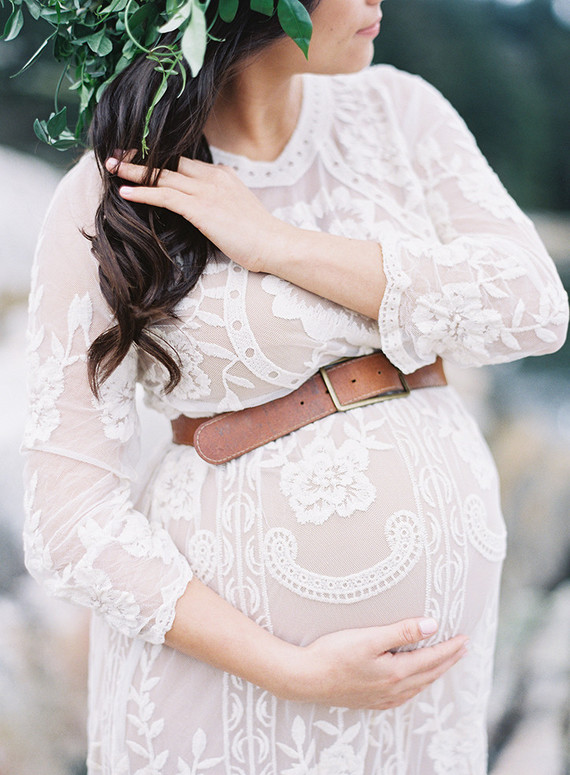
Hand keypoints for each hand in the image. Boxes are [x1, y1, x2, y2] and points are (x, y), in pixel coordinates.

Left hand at [105, 155, 286, 271]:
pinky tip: (124, 191)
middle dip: (142, 158)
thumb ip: (218, 205)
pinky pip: (164, 195)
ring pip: (162, 175)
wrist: (274, 244)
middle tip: (118, 154)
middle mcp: (213, 177)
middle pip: (170, 162)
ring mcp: (206, 190)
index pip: (185, 162)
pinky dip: (142, 192)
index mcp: (222, 175)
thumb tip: (202, 214)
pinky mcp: (200, 208)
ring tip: (112, 167)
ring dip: (134, 171)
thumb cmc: (259, 237)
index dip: (161, 161)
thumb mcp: (237, 212)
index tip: (141, 158)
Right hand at [278, 618, 467, 709]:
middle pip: (429, 674)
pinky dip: (416, 686)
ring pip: (418, 686)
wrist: (305, 678)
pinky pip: (403, 695)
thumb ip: (402, 632)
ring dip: (434, 673)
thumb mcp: (369, 638)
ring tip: (444, 663)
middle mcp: (393, 689)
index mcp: (396, 672)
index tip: (465, 638)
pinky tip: (413, 683)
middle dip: (448, 661)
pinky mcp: (370, 701)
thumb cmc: (333, 654)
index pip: (432, 658)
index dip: (450, 648)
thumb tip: (432, 625)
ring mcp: (382, 697)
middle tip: (463, 649)